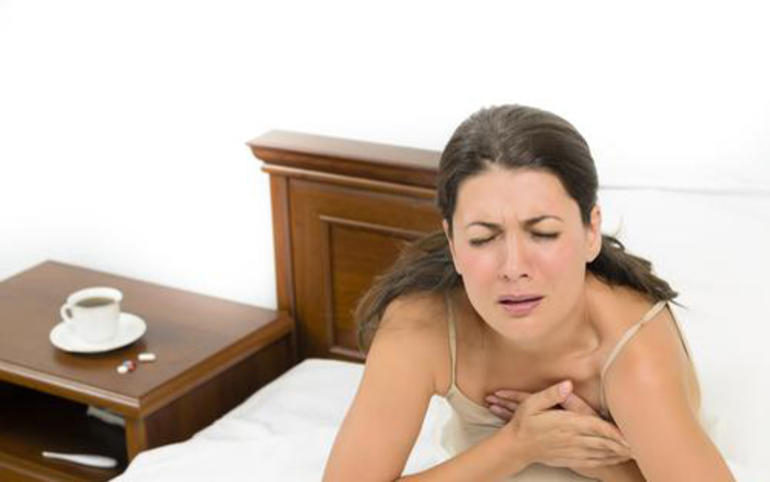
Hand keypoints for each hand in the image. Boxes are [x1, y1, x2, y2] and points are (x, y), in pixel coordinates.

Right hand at [493, 380, 632, 476]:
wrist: (516, 446)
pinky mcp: (571, 459)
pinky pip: (594, 461)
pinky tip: (616, 459)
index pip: (595, 427)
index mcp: (566, 424)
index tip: (629, 433)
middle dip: (623, 444)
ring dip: (619, 453)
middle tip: (642, 445)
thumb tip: (567, 384)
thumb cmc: (524, 423)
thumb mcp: (531, 403)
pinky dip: (607, 460)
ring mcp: (572, 451)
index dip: (614, 431)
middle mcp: (572, 439)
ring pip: (601, 453)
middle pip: (603, 442)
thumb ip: (550, 394)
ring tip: (635, 451)